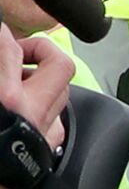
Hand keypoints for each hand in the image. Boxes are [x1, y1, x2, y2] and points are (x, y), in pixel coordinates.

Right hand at [0, 24, 72, 156]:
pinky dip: (42, 110)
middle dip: (40, 51)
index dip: (3, 37)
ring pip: (62, 93)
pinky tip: (23, 111)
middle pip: (59, 65)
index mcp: (6, 97)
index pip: (8, 46)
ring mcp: (44, 132)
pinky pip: (56, 122)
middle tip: (16, 53)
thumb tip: (3, 46)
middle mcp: (32, 111)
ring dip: (44, 80)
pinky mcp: (46, 152)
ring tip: (16, 80)